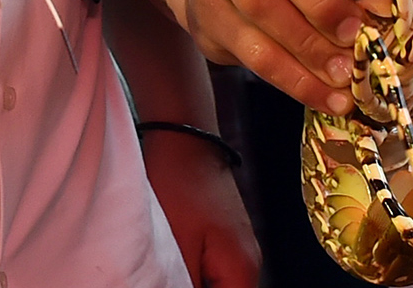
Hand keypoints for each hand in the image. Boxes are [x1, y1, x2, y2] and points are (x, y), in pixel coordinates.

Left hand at [140, 127, 261, 287]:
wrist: (185, 139)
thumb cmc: (181, 185)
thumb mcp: (178, 245)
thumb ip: (184, 285)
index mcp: (242, 272)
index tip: (172, 285)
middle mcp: (248, 264)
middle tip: (163, 277)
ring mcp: (238, 250)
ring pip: (216, 284)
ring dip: (191, 282)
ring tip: (166, 270)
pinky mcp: (224, 238)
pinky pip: (211, 269)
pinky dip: (193, 270)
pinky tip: (172, 260)